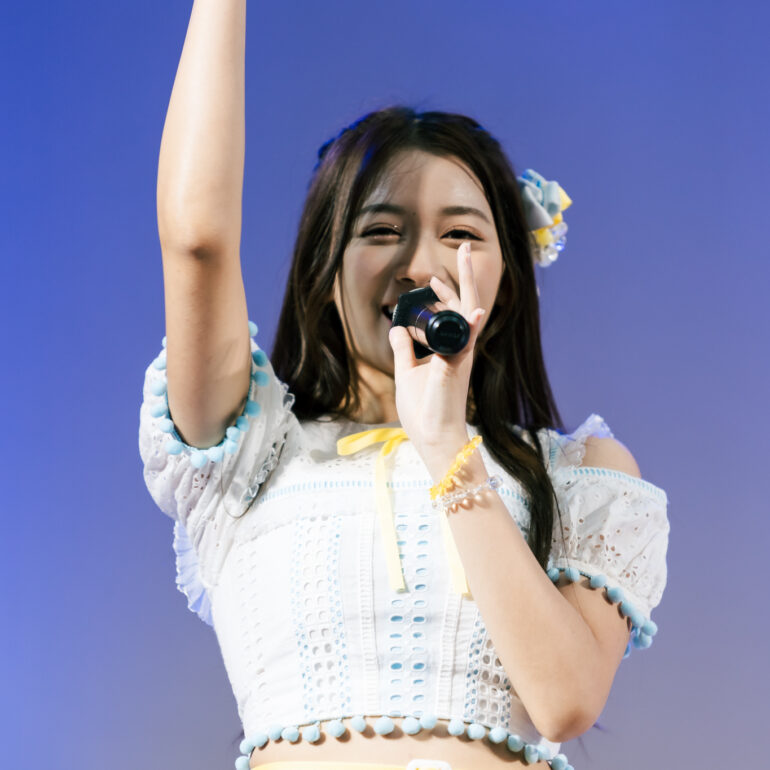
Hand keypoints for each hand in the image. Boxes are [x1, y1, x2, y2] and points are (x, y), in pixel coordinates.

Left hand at [388, 241, 485, 474]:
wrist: (433, 437)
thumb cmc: (424, 409)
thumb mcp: (407, 373)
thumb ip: (404, 349)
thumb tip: (397, 328)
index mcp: (450, 349)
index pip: (453, 313)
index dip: (446, 292)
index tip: (434, 277)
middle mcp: (459, 348)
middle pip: (467, 305)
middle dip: (465, 276)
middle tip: (463, 247)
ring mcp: (460, 357)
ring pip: (469, 315)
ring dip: (467, 286)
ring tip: (464, 258)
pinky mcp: (455, 370)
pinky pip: (465, 345)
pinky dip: (471, 326)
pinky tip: (477, 311)